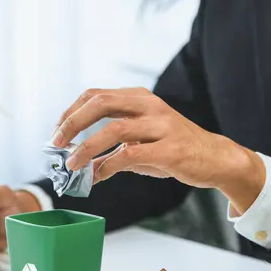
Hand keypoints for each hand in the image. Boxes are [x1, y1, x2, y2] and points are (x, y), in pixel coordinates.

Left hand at [51, 87, 265, 214]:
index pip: (96, 95)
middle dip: (73, 122)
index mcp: (139, 98)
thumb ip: (111, 151)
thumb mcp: (141, 144)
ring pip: (114, 128)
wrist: (215, 158)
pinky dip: (109, 165)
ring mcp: (161, 125)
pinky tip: (99, 176)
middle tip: (55, 143)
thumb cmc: (175, 149)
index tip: (57, 131)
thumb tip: (82, 167)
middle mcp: (149, 105)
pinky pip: (131, 154)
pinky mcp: (170, 149)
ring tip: (72, 164)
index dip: (72, 111)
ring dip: (87, 147)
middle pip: (101, 103)